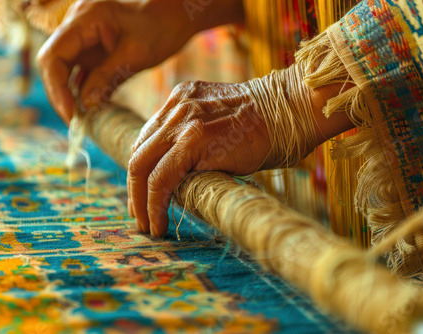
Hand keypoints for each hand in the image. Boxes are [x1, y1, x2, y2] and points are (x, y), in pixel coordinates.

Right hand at [37, 0, 244, 123]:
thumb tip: (85, 106)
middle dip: (61, 94)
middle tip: (75, 123)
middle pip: (54, 63)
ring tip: (82, 120)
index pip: (54, 55)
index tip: (70, 114)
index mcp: (84, 18)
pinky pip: (79, 71)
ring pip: (64, 69)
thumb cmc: (160, 29)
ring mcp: (82, 36)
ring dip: (70, 94)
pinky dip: (82, 90)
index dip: (56, 87)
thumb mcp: (136, 56)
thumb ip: (107, 78)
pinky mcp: (91, 48)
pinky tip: (90, 108)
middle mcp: (77, 25)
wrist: (174, 18)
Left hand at [127, 70, 355, 236]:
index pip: (147, 139)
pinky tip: (159, 222)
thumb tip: (182, 174)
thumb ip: (196, 138)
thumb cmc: (264, 126)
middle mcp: (177, 107)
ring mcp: (183, 121)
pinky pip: (161, 177)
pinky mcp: (193, 139)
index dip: (142, 169)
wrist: (288, 112)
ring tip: (148, 224)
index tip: (144, 193)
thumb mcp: (220, 123)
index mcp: (181, 100)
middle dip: (134, 189)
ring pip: (142, 166)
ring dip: (140, 201)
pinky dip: (155, 203)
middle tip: (139, 215)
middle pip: (138, 153)